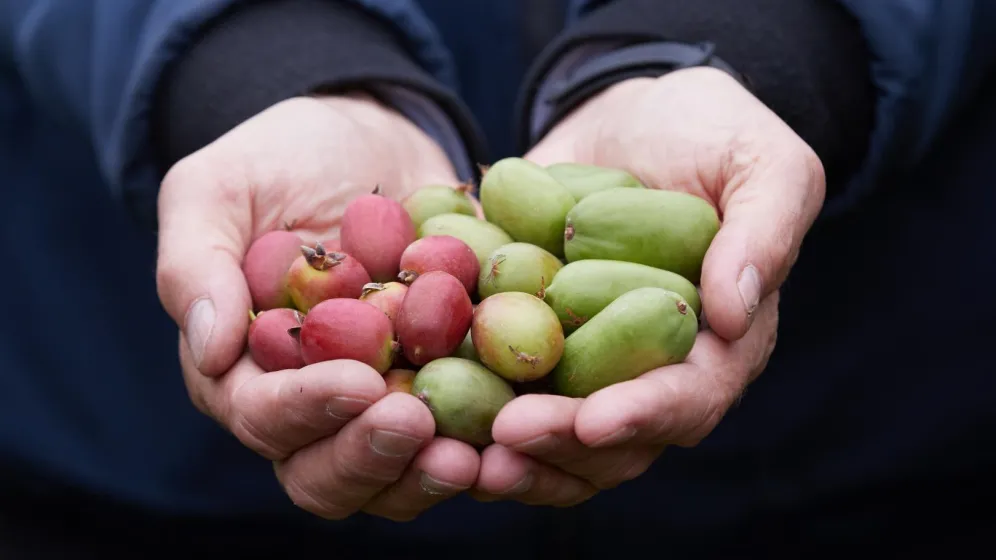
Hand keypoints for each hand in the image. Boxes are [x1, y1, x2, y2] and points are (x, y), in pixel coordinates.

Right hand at [156, 94, 478, 520]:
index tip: (359, 381)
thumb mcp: (217, 189)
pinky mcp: (443, 386)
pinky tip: (522, 426)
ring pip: (394, 476)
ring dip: (427, 473)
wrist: (369, 139)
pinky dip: (488, 442)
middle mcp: (311, 403)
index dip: (305, 409)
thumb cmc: (278, 160)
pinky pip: (464, 434)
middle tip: (416, 425)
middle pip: (325, 472)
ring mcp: (381, 403)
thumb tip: (208, 349)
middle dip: (368, 457)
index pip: (263, 416)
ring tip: (471, 455)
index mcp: (245, 371)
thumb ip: (194, 263)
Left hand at [473, 67, 824, 504]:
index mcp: (719, 345)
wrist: (630, 113)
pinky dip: (462, 406)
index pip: (689, 397)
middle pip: (611, 439)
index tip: (593, 423)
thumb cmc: (712, 131)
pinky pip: (497, 387)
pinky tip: (421, 410)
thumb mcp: (763, 161)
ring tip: (457, 454)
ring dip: (508, 452)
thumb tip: (736, 316)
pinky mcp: (529, 340)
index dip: (645, 416)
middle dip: (559, 444)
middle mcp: (650, 369)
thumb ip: (764, 232)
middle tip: (504, 440)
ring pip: (551, 434)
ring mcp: (584, 362)